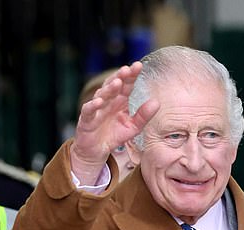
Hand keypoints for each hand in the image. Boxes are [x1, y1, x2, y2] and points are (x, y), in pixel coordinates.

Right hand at [71, 62, 159, 184]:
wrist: (97, 150)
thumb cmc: (114, 135)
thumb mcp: (133, 127)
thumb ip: (143, 115)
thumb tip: (157, 102)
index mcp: (120, 101)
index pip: (126, 85)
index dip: (131, 76)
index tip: (139, 66)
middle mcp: (108, 102)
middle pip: (113, 86)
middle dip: (120, 77)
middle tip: (127, 69)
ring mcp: (96, 109)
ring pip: (102, 95)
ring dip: (109, 89)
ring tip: (117, 82)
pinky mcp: (86, 120)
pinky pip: (89, 111)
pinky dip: (93, 105)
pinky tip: (99, 101)